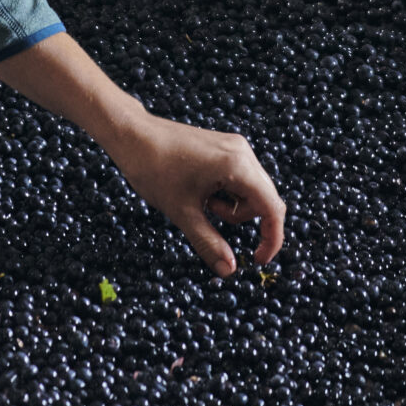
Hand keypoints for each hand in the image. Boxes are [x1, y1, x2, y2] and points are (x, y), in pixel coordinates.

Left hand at [103, 114, 286, 276]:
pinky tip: (203, 193)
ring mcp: (234, 147)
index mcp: (237, 165)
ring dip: (233, 206)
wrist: (133, 135)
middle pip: (265, 198)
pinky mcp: (225, 147)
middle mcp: (242, 152)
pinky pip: (240, 178)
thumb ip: (208, 242)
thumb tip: (229, 270)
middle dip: (244, 219)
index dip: (271, 237)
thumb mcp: (182, 212)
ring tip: (203, 204)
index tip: (258, 259)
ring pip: (252, 190)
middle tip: (214, 222)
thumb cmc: (154, 169)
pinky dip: (228, 193)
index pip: (272, 208)